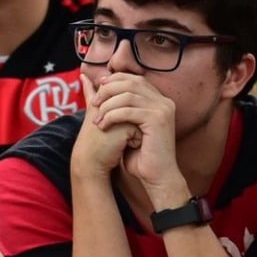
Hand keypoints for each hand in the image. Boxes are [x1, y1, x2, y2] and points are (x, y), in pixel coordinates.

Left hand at [80, 72, 180, 193]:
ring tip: (97, 119)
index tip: (99, 87)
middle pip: (131, 83)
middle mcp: (164, 102)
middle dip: (109, 90)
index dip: (116, 79)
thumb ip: (116, 108)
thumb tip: (93, 88)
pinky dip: (112, 116)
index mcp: (159, 101)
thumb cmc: (140, 155)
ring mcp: (163, 109)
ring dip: (108, 105)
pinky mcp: (158, 120)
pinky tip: (103, 126)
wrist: (157, 177)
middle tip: (94, 103)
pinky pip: (128, 111)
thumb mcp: (126, 127)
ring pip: (128, 95)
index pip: (135, 79)